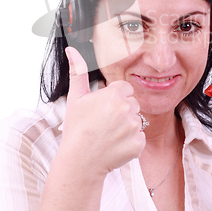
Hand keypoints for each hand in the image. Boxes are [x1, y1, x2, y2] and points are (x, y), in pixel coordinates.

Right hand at [59, 46, 145, 177]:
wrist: (79, 162)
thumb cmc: (76, 128)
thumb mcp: (75, 97)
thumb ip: (77, 71)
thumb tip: (71, 49)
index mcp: (114, 94)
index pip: (125, 89)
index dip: (114, 98)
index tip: (103, 109)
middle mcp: (127, 109)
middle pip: (133, 104)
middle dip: (122, 111)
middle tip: (104, 123)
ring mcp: (134, 127)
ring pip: (137, 120)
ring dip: (127, 127)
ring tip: (109, 135)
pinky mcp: (139, 144)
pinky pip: (140, 138)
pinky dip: (131, 143)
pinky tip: (115, 145)